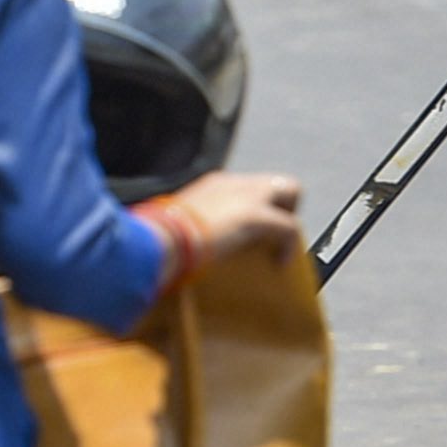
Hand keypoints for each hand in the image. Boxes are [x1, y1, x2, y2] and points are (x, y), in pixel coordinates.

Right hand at [144, 168, 306, 279]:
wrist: (156, 241)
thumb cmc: (156, 240)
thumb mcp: (174, 232)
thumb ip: (186, 234)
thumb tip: (181, 253)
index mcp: (209, 187)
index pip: (244, 188)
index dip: (254, 208)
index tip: (250, 233)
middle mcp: (229, 184)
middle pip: (274, 182)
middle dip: (282, 206)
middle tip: (273, 238)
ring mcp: (244, 196)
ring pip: (289, 189)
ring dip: (290, 217)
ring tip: (281, 246)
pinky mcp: (255, 216)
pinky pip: (289, 227)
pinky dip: (289, 246)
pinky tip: (280, 264)